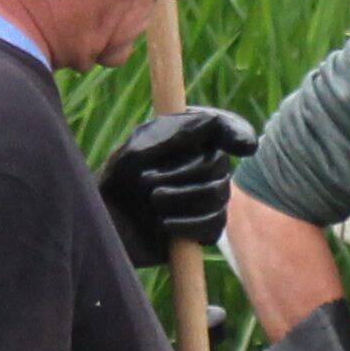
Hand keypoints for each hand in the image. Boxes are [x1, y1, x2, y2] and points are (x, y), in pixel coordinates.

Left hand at [96, 104, 256, 270]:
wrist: (105, 224)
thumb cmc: (117, 181)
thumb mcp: (139, 149)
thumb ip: (176, 133)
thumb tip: (215, 123)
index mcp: (190, 138)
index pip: (225, 127)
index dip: (237, 133)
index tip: (243, 146)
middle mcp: (204, 164)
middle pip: (219, 166)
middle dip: (180, 175)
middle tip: (147, 183)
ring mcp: (207, 197)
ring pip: (216, 195)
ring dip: (179, 199)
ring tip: (151, 202)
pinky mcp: (205, 228)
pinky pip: (213, 225)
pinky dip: (186, 225)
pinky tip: (164, 224)